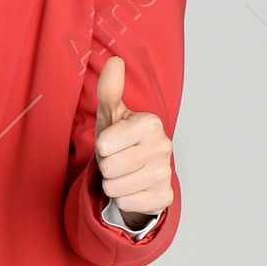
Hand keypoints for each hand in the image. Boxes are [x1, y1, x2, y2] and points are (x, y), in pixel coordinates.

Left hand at [93, 55, 173, 226]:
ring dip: (113, 184)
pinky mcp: (164, 197)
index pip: (104, 145)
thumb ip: (109, 89)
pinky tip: (133, 188)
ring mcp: (166, 174)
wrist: (138, 171)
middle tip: (117, 160)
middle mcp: (163, 146)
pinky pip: (126, 203)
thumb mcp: (111, 114)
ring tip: (124, 174)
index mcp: (150, 123)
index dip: (101, 147)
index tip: (112, 144)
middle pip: (109, 168)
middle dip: (106, 167)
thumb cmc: (121, 139)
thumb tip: (114, 61)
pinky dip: (124, 199)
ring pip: (115, 188)